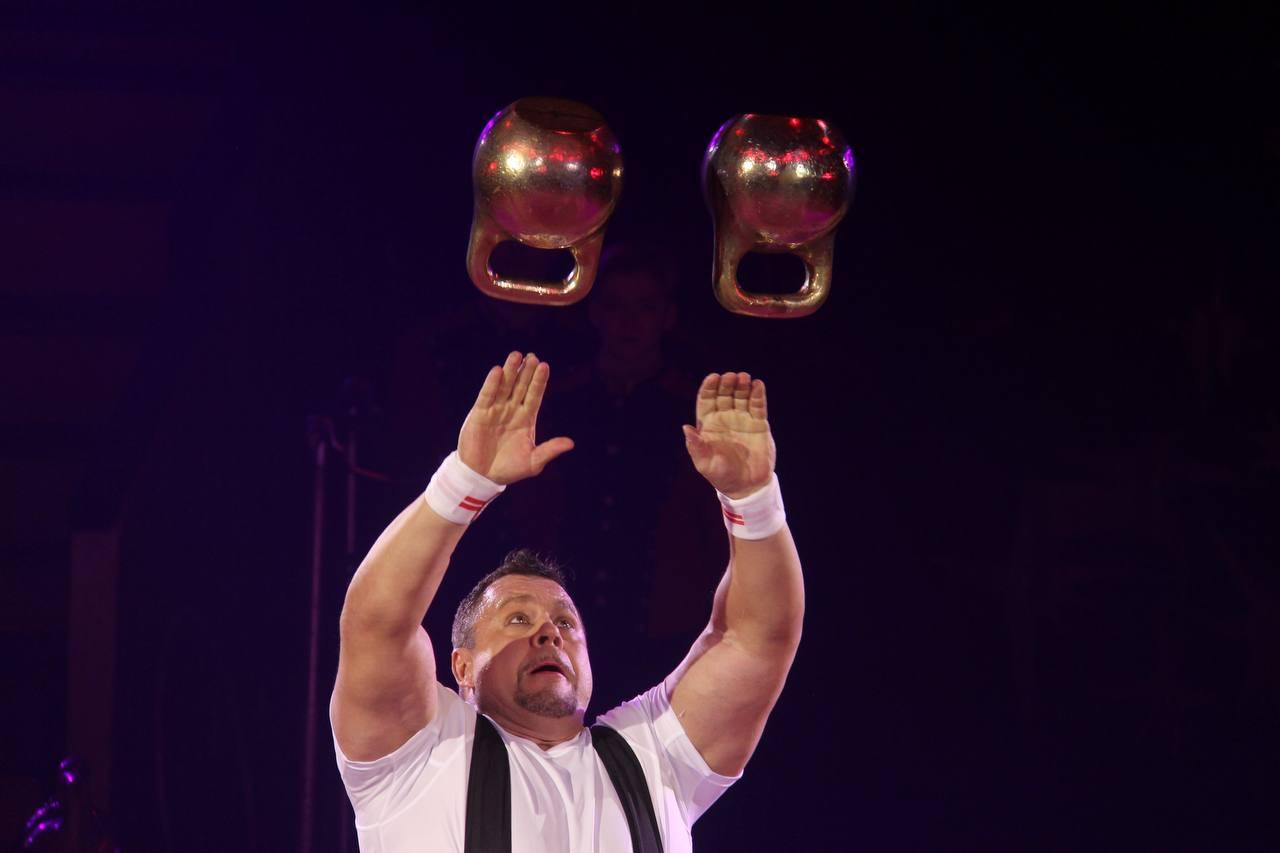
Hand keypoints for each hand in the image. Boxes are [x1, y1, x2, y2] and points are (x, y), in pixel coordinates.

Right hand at [458, 352, 572, 484]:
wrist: (482, 476)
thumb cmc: (509, 469)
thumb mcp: (533, 462)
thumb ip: (549, 450)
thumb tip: (570, 443)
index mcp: (526, 419)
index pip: (534, 395)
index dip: (539, 381)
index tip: (545, 366)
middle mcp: (511, 410)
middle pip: (520, 386)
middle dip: (526, 371)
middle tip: (532, 356)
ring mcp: (495, 410)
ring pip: (504, 386)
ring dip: (510, 371)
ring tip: (517, 355)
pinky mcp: (480, 414)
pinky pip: (487, 395)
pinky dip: (492, 384)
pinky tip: (498, 371)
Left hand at [682, 372, 775, 498]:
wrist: (746, 486)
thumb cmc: (721, 475)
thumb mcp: (704, 463)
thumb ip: (695, 446)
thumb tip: (685, 427)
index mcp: (709, 424)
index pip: (707, 400)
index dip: (709, 388)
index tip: (713, 377)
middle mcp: (725, 418)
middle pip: (724, 395)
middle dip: (726, 384)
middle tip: (731, 376)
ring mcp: (742, 420)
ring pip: (741, 397)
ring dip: (742, 386)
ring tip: (744, 378)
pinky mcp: (758, 425)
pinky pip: (757, 406)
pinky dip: (758, 395)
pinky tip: (758, 385)